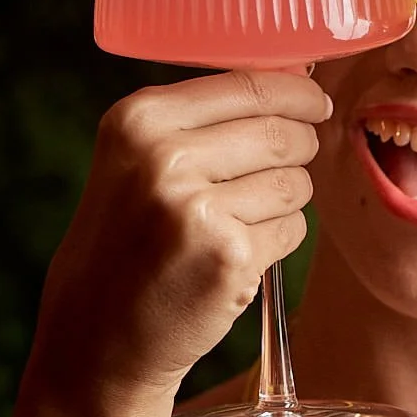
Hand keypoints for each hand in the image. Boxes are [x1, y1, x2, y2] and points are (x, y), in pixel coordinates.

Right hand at [29, 69, 328, 413]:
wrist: (99, 335)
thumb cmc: (128, 243)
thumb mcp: (137, 163)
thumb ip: (202, 121)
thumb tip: (296, 81)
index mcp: (139, 120)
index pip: (250, 85)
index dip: (297, 93)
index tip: (316, 100)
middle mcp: (163, 157)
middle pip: (283, 132)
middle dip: (298, 150)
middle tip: (280, 171)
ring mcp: (197, 208)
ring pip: (295, 182)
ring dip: (285, 202)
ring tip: (238, 224)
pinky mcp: (229, 256)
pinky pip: (293, 228)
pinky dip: (278, 242)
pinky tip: (236, 257)